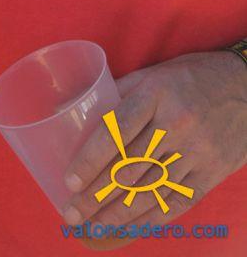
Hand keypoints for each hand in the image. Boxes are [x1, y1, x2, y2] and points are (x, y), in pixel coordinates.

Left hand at [63, 52, 246, 238]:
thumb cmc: (191, 77)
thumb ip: (118, 92)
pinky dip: (151, 217)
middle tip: (72, 212)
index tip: (70, 181)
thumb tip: (73, 109)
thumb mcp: (154, 74)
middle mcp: (175, 124)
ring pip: (151, 189)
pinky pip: (177, 200)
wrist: (245, 87)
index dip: (91, 160)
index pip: (116, 131)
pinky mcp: (212, 172)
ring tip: (93, 226)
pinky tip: (130, 226)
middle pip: (129, 166)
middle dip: (97, 194)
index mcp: (155, 93)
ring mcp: (197, 151)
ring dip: (118, 212)